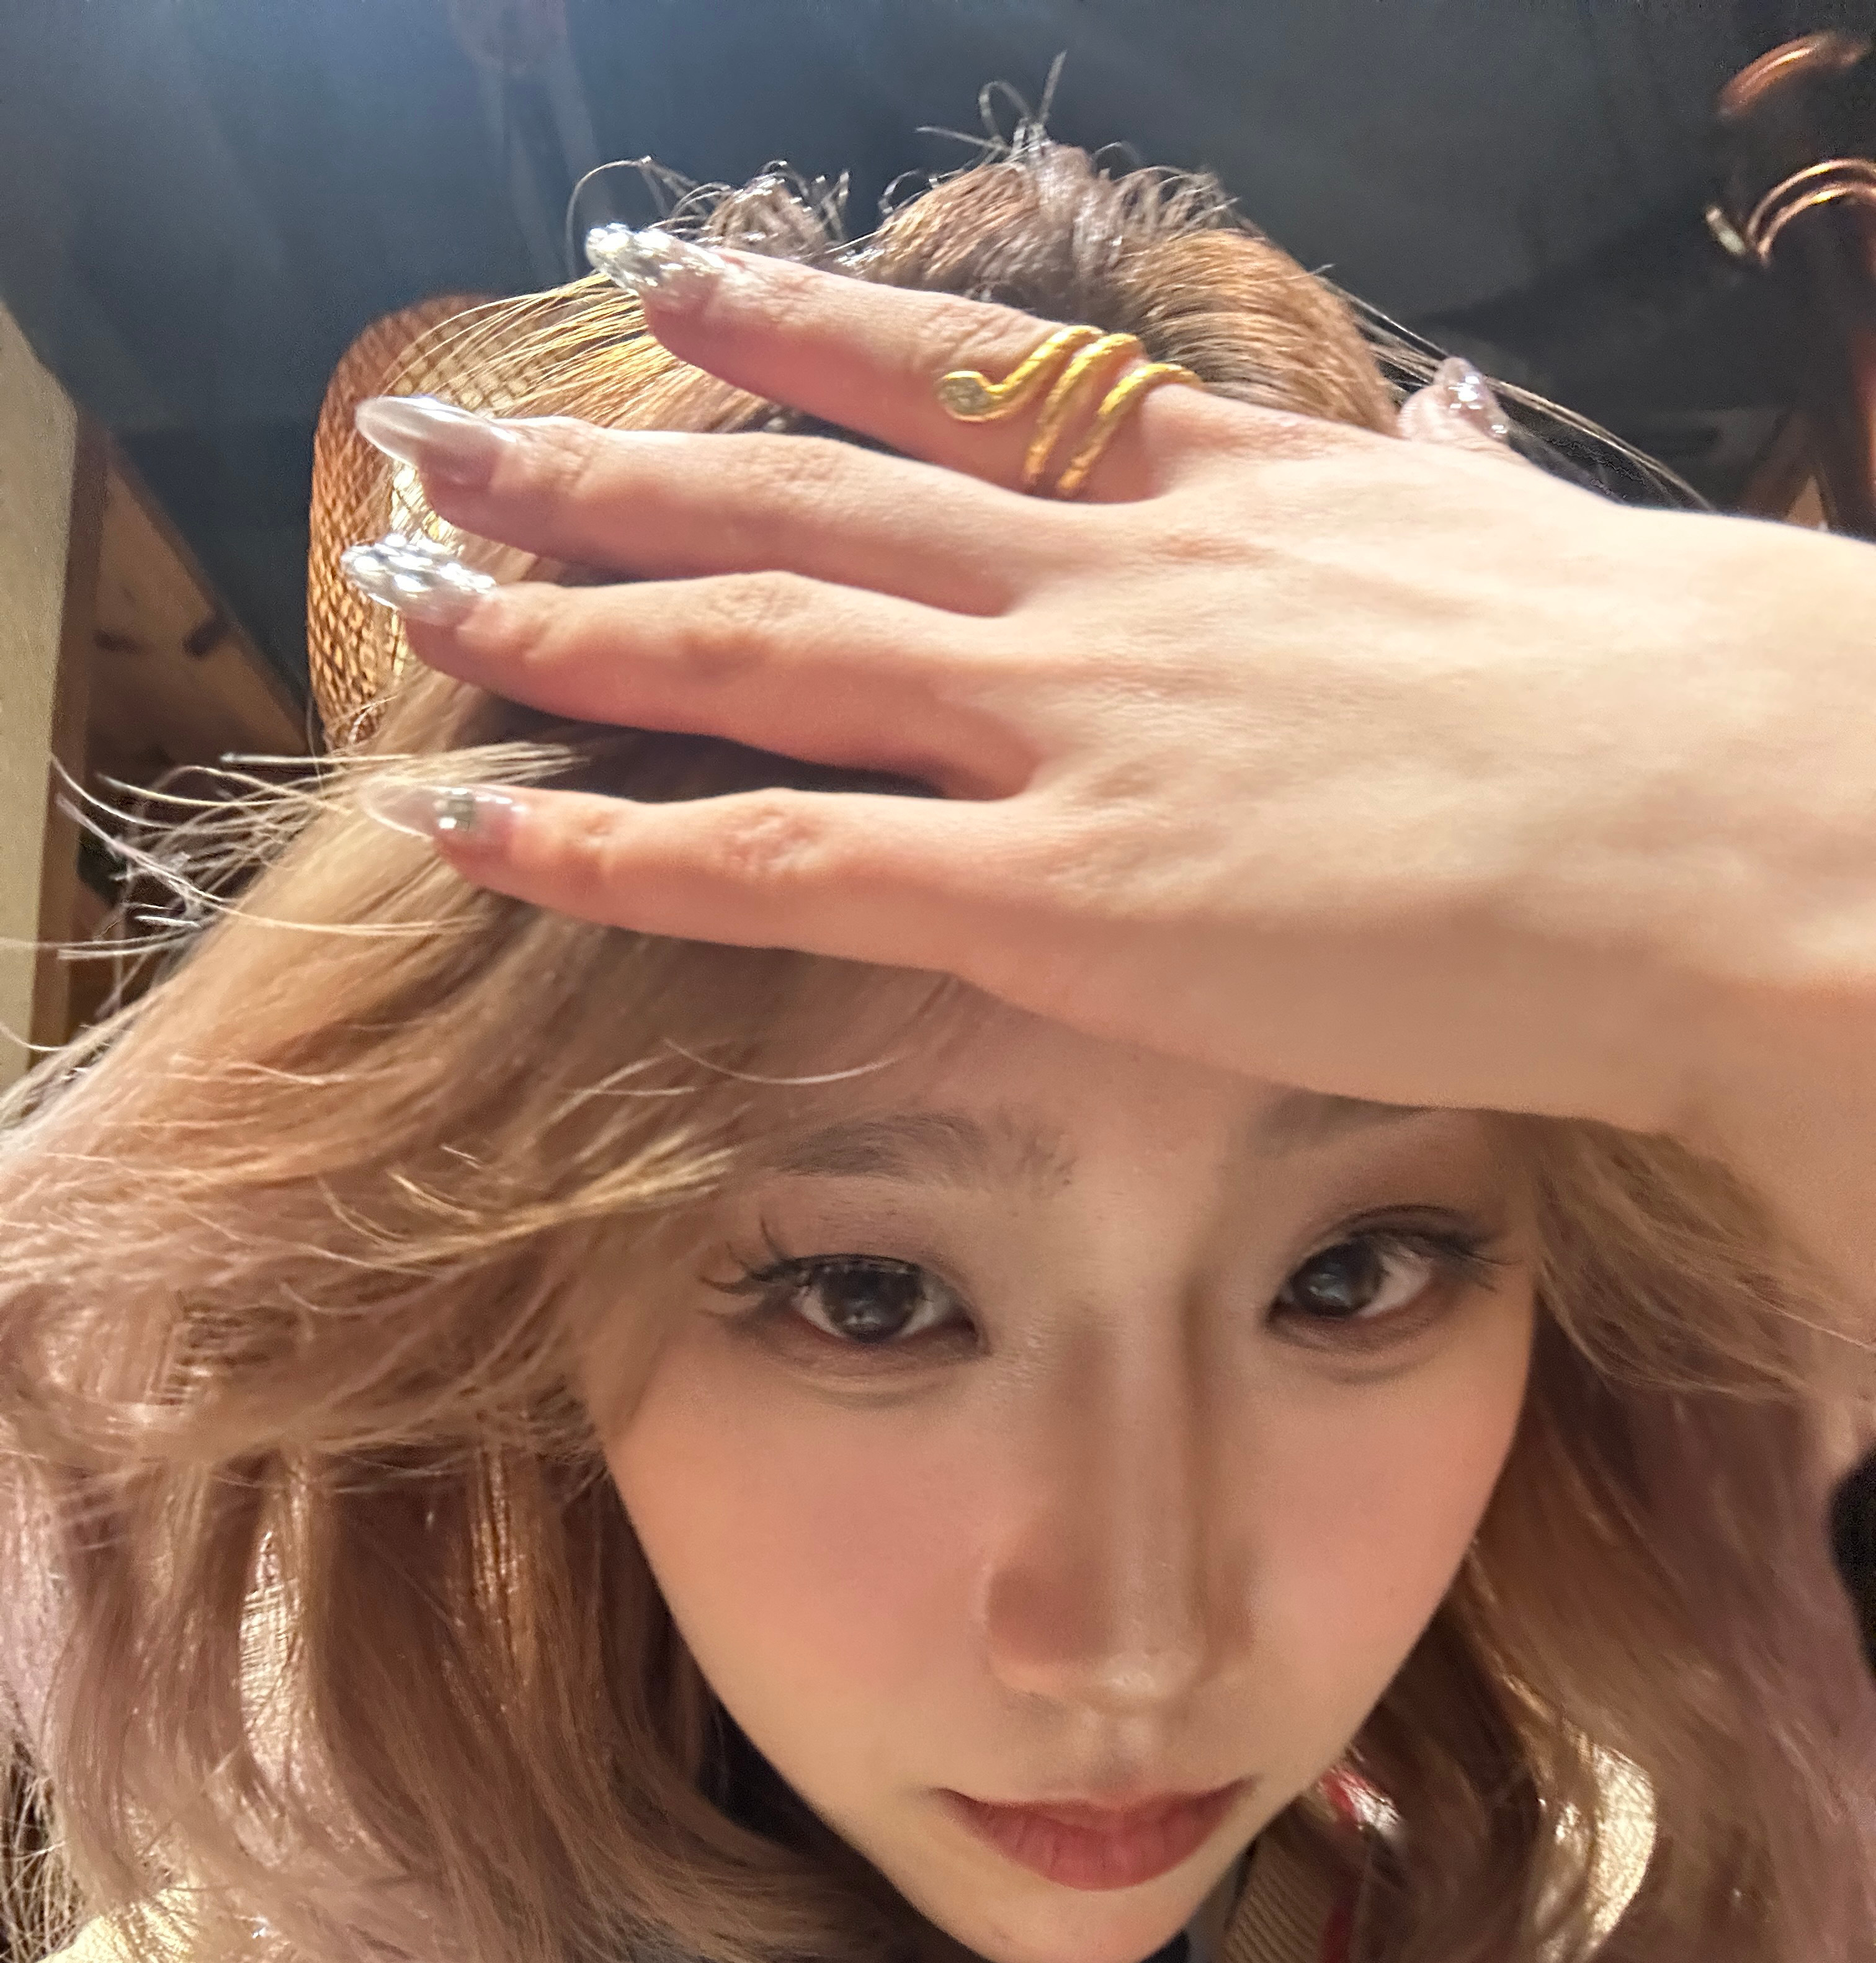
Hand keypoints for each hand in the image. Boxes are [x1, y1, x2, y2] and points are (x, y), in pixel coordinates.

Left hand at [359, 246, 1875, 1168]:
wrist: (1734, 809)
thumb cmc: (1672, 698)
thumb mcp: (1516, 544)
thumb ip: (1416, 492)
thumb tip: (1421, 436)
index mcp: (1222, 491)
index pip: (959, 393)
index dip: (792, 343)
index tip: (674, 303)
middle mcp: (1109, 582)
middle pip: (800, 500)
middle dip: (606, 472)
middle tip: (445, 438)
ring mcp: (1072, 729)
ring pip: (756, 650)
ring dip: (568, 619)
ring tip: (414, 582)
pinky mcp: (1064, 896)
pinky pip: (787, 860)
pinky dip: (618, 844)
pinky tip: (483, 818)